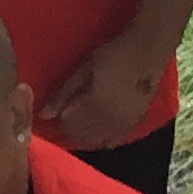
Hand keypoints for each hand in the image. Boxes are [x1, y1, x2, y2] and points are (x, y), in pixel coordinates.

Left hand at [45, 22, 177, 149]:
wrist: (148, 51)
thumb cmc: (113, 56)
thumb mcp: (84, 70)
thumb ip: (64, 94)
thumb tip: (44, 115)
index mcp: (95, 107)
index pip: (68, 126)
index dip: (57, 122)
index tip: (52, 114)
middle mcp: (110, 123)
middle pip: (81, 137)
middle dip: (69, 130)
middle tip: (64, 117)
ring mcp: (124, 127)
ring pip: (96, 142)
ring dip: (84, 136)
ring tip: (78, 122)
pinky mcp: (134, 125)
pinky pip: (112, 142)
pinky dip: (101, 139)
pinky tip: (96, 130)